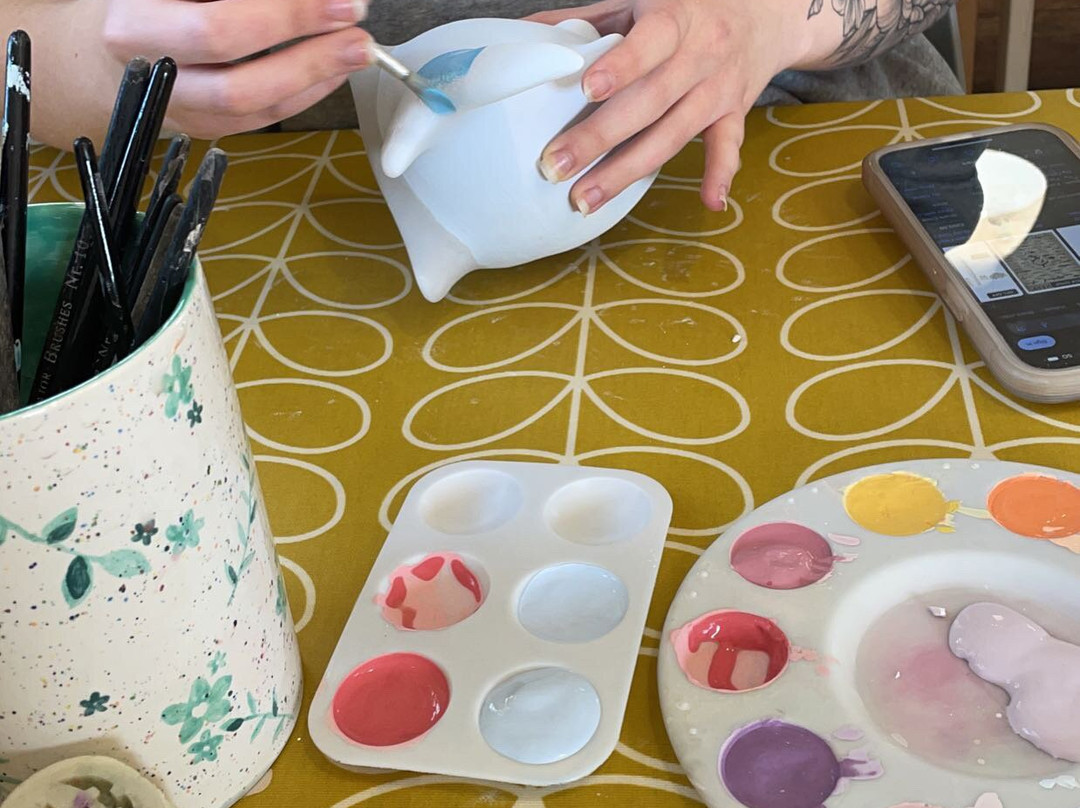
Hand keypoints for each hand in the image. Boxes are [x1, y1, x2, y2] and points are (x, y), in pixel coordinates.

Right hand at [102, 0, 372, 138]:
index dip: (285, 15)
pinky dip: (307, 92)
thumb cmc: (139, 9)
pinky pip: (265, 118)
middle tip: (353, 21)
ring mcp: (183, 112)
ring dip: (318, 75)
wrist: (94, 61)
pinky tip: (334, 69)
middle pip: (242, 80)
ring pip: (258, 107)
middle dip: (308, 52)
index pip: (219, 27)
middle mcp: (156, 78)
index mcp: (134, 26)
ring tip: (357, 47)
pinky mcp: (206, 130)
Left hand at [529, 0, 803, 211]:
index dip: (621, 65)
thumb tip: (526, 33)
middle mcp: (701, 55)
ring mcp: (718, 89)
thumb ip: (589, 19)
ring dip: (629, 172)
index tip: (587, 89)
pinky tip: (710, 202)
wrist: (764, 11)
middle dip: (601, 137)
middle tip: (557, 166)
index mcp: (674, 18)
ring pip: (674, 134)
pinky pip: (729, 146)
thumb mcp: (639, 0)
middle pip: (650, 102)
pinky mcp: (734, 113)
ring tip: (587, 199)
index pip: (649, 42)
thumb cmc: (687, 6)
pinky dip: (721, 174)